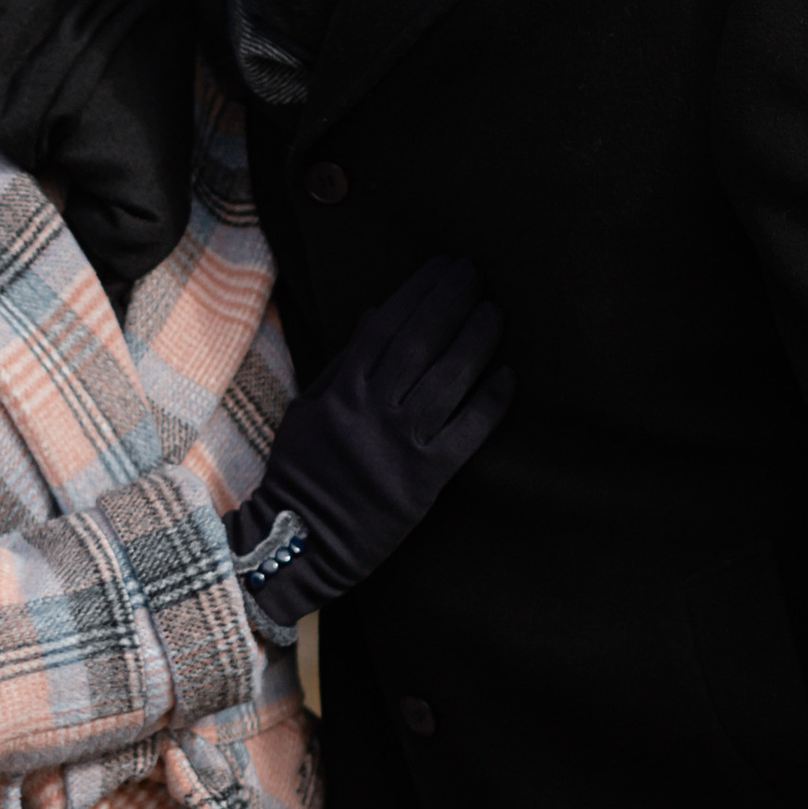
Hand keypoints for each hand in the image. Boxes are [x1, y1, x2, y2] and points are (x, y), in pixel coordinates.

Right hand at [227, 256, 512, 631]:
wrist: (300, 542)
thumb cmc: (302, 473)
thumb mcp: (308, 410)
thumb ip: (342, 363)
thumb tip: (375, 313)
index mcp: (339, 390)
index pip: (384, 325)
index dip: (417, 290)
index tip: (441, 266)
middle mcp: (370, 410)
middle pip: (419, 341)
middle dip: (450, 301)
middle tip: (475, 274)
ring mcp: (398, 445)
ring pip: (446, 380)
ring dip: (475, 340)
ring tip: (494, 313)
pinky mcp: (423, 481)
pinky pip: (465, 434)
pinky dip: (489, 403)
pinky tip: (507, 376)